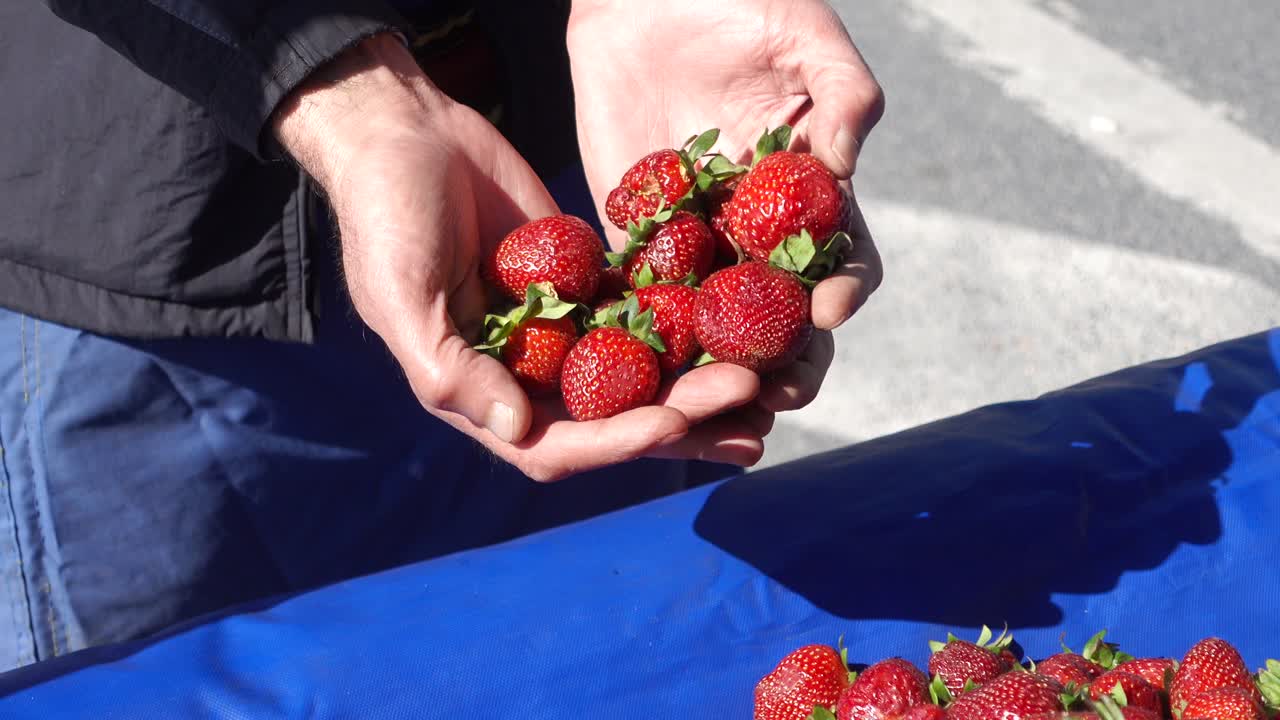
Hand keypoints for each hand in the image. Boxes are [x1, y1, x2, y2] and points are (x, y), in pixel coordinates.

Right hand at [273, 35, 767, 480]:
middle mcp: (530, 373)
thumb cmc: (384, 217)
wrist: (404, 132)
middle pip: (618, 418)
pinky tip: (742, 321)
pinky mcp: (590, 281)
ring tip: (767, 386)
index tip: (674, 421)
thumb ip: (452, 371)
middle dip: (685, 418)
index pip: (558, 443)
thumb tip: (518, 428)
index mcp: (481, 393)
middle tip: (752, 407)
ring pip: (644, 372)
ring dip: (701, 383)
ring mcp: (565, 328)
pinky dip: (691, 321)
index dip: (616, 441)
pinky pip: (647, 309)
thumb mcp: (402, 297)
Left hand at [568, 0, 884, 412]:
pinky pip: (640, 288)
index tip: (827, 311)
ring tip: (711, 407)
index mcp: (810, 191)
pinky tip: (639, 370)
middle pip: (781, 313)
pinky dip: (644, 333)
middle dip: (785, 359)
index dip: (841, 292)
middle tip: (776, 392)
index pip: (840, 260)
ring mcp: (696, 234)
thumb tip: (841, 170)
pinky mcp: (634, 228)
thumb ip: (844, 98)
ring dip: (716, 370)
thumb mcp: (808, 35)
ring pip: (713, 322)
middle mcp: (756, 227)